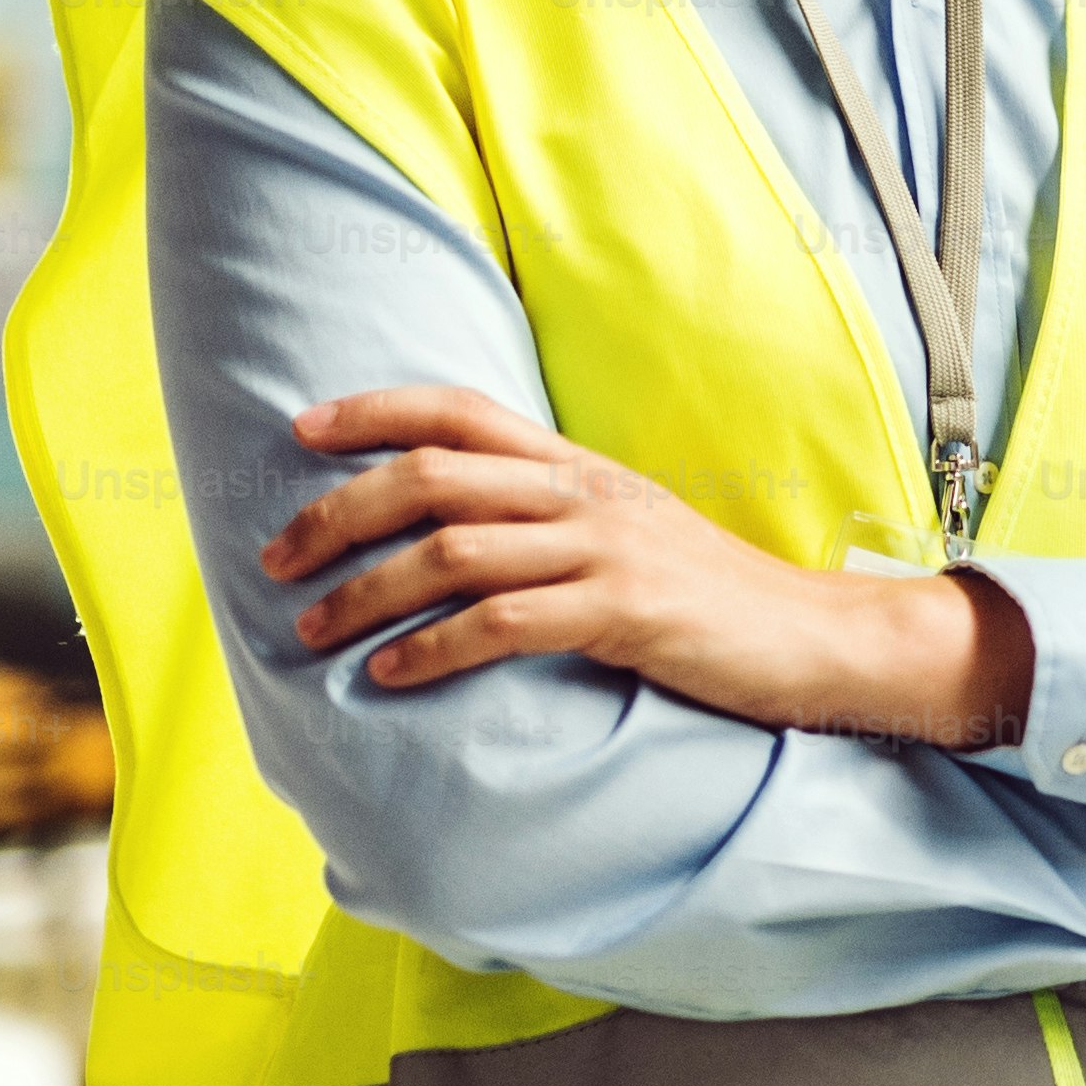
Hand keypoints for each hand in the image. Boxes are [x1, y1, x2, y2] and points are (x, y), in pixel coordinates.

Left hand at [264, 388, 1033, 749]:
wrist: (809, 636)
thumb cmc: (705, 596)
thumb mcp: (623, 532)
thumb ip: (546, 520)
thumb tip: (450, 533)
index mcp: (576, 467)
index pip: (460, 410)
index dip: (373, 410)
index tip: (297, 430)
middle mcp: (582, 493)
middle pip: (433, 475)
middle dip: (338, 512)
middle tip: (275, 560)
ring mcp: (604, 548)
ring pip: (454, 550)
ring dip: (365, 591)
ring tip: (310, 629)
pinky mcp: (622, 611)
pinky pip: (503, 623)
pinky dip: (432, 650)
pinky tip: (390, 675)